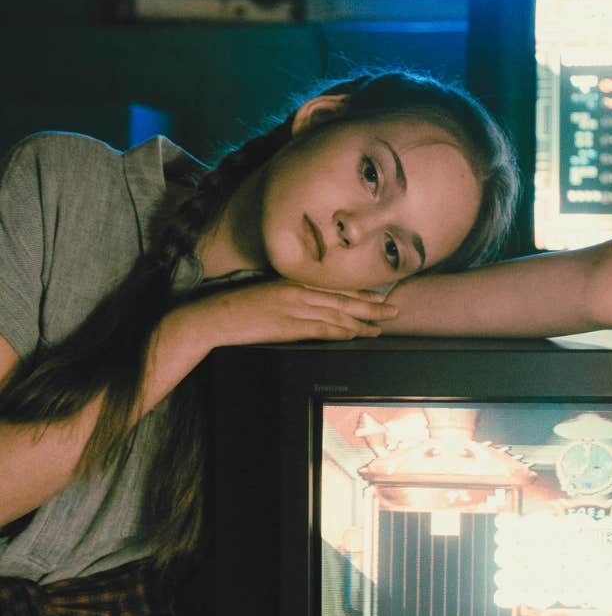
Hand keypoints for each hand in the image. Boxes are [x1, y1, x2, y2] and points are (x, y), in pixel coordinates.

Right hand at [198, 278, 399, 346]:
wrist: (214, 316)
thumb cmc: (235, 306)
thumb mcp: (267, 293)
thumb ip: (290, 296)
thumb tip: (310, 305)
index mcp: (293, 281)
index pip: (334, 287)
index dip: (360, 292)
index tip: (379, 295)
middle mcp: (299, 291)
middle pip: (343, 298)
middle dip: (371, 304)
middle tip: (394, 309)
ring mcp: (295, 307)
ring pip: (339, 313)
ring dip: (364, 320)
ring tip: (383, 324)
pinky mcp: (290, 325)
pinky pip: (323, 328)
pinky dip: (343, 330)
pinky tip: (357, 333)